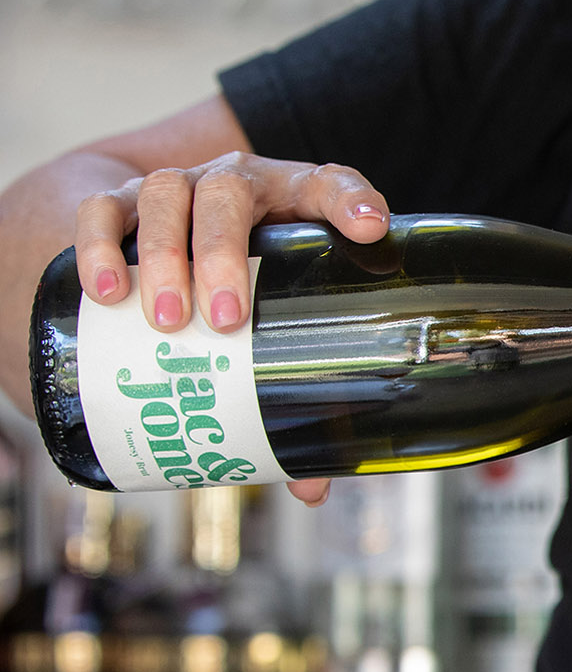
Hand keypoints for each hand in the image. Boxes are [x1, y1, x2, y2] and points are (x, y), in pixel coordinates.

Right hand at [73, 151, 390, 506]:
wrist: (167, 229)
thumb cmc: (247, 283)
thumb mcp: (278, 321)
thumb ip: (298, 393)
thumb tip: (312, 488)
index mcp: (293, 204)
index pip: (328, 184)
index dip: (351, 201)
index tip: (371, 230)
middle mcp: (235, 186)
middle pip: (230, 195)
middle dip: (225, 254)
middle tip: (225, 319)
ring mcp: (175, 187)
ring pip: (166, 196)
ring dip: (165, 256)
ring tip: (168, 319)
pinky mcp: (118, 201)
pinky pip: (103, 209)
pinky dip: (100, 246)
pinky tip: (106, 292)